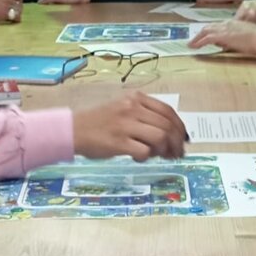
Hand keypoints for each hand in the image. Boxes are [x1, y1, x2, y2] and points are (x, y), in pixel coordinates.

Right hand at [0, 0, 23, 24]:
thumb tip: (5, 6)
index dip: (18, 2)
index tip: (14, 8)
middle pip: (20, 4)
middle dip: (18, 10)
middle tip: (12, 17)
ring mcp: (4, 4)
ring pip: (19, 11)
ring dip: (16, 16)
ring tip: (9, 20)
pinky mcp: (3, 13)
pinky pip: (16, 17)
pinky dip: (14, 21)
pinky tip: (7, 23)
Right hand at [71, 92, 186, 160]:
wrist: (73, 130)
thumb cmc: (99, 122)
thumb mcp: (123, 109)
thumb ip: (144, 116)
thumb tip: (170, 133)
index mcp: (136, 98)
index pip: (167, 111)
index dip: (179, 127)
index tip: (183, 139)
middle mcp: (132, 108)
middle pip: (167, 125)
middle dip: (177, 142)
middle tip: (177, 154)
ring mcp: (125, 125)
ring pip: (160, 137)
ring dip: (165, 150)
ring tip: (161, 156)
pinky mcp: (118, 142)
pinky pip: (144, 151)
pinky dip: (147, 157)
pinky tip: (139, 157)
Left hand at [188, 19, 255, 56]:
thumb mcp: (246, 37)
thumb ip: (236, 39)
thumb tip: (227, 45)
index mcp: (233, 23)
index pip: (218, 26)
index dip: (210, 31)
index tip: (204, 37)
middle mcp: (227, 24)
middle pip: (209, 27)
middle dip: (200, 34)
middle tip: (194, 40)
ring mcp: (224, 29)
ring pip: (205, 31)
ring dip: (197, 38)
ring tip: (191, 44)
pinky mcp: (222, 35)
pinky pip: (207, 38)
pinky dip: (199, 42)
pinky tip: (194, 47)